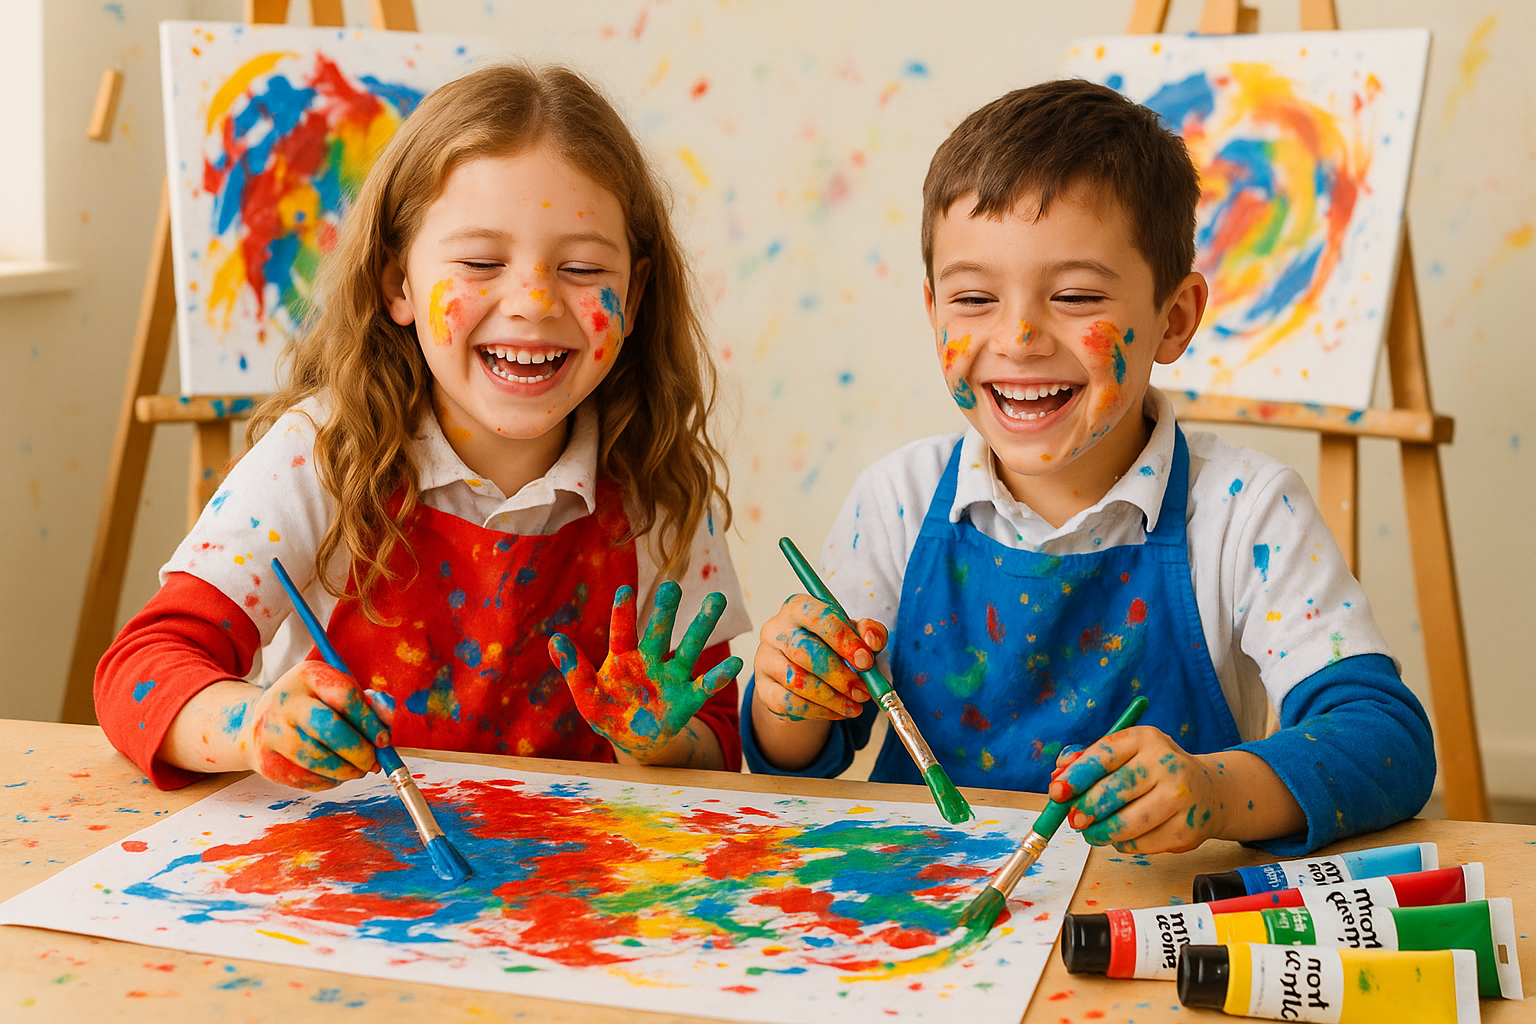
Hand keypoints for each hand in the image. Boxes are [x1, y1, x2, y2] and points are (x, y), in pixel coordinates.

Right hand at [239, 661, 390, 790]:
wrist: (260, 720)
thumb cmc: (313, 705)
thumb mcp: (339, 691)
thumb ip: (369, 704)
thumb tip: (386, 728)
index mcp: (308, 676)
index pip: (345, 697)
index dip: (369, 722)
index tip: (384, 740)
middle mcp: (285, 701)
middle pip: (329, 729)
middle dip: (359, 751)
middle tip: (373, 762)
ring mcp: (270, 732)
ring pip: (316, 759)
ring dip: (346, 771)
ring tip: (358, 770)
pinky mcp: (266, 761)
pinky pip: (305, 779)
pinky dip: (328, 781)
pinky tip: (335, 774)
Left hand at [548, 582, 742, 762]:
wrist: (633, 740)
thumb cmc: (607, 712)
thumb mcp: (586, 694)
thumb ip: (573, 668)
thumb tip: (554, 638)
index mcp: (623, 657)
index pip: (623, 631)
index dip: (623, 612)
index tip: (624, 590)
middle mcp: (650, 661)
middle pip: (660, 631)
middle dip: (666, 609)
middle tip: (672, 585)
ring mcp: (671, 678)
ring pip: (689, 647)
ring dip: (702, 625)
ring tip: (716, 599)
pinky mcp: (687, 699)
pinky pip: (705, 685)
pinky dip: (720, 676)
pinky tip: (738, 663)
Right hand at [751, 594, 885, 721]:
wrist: (804, 670)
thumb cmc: (830, 646)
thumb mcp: (853, 634)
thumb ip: (869, 632)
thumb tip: (872, 640)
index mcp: (799, 607)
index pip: (819, 618)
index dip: (845, 640)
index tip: (866, 662)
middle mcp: (776, 629)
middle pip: (805, 652)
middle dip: (839, 675)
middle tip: (863, 691)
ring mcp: (765, 658)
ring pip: (796, 680)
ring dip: (831, 698)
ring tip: (854, 706)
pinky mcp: (762, 687)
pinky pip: (787, 702)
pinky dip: (817, 711)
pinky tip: (836, 711)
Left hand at [1047, 726, 1226, 853]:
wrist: (1207, 791)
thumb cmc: (1153, 771)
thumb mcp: (1125, 754)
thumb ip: (1088, 759)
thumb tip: (1058, 775)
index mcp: (1146, 739)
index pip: (1104, 756)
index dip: (1076, 776)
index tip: (1056, 791)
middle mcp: (1167, 765)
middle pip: (1114, 791)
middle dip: (1086, 809)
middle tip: (1074, 819)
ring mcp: (1180, 798)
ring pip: (1127, 823)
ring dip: (1101, 832)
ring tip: (1092, 832)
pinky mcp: (1185, 830)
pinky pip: (1141, 843)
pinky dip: (1123, 843)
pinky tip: (1121, 836)